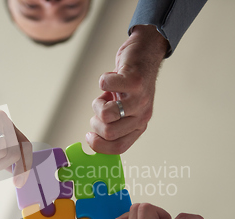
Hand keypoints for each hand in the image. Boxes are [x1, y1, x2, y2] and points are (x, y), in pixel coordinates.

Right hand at [87, 25, 167, 153]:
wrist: (145, 55)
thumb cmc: (130, 83)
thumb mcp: (125, 109)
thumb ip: (114, 123)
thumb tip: (92, 141)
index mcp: (139, 126)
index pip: (119, 147)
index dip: (99, 145)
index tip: (89, 136)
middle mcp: (142, 116)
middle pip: (109, 133)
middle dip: (95, 122)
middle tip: (100, 109)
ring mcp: (140, 99)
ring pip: (106, 114)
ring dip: (97, 103)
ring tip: (106, 94)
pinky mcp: (134, 80)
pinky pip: (105, 86)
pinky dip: (103, 80)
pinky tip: (112, 77)